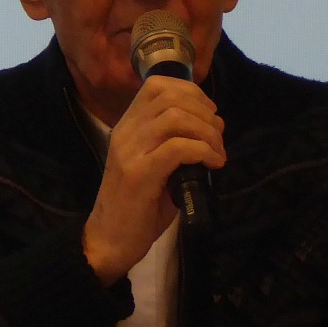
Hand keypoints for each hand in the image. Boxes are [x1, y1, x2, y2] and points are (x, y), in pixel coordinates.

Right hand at [81, 75, 224, 283]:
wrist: (109, 241)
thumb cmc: (137, 207)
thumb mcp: (152, 165)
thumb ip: (171, 142)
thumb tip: (210, 130)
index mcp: (127, 126)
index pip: (156, 85)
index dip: (191, 92)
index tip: (209, 114)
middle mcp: (125, 132)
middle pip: (170, 97)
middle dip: (204, 112)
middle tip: (218, 136)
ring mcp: (130, 152)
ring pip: (176, 118)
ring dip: (207, 132)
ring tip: (217, 152)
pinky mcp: (139, 174)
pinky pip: (178, 148)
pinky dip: (204, 151)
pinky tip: (213, 164)